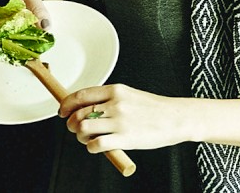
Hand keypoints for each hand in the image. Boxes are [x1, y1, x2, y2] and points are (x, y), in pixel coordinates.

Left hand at [60, 84, 200, 152]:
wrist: (177, 118)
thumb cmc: (155, 109)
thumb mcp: (131, 95)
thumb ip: (109, 99)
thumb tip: (86, 108)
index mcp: (116, 91)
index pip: (81, 95)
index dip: (66, 105)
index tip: (63, 111)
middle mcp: (116, 104)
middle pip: (78, 114)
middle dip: (72, 124)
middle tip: (76, 129)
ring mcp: (120, 122)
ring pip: (83, 128)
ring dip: (80, 136)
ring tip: (88, 139)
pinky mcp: (124, 139)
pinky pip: (96, 145)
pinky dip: (91, 148)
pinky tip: (98, 147)